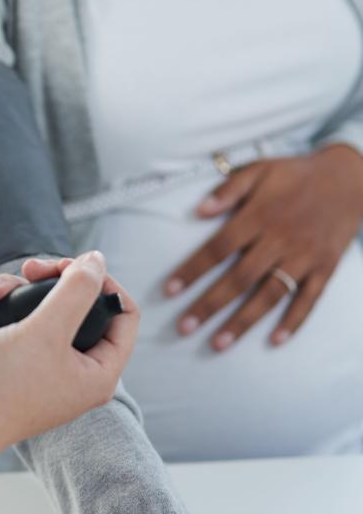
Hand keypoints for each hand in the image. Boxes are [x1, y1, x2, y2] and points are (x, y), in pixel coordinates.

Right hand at [0, 252, 138, 513]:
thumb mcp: (45, 331)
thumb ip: (76, 291)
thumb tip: (96, 260)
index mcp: (96, 372)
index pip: (122, 315)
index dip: (102, 283)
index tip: (70, 267)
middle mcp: (71, 370)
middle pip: (76, 305)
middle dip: (46, 281)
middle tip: (28, 271)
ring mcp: (37, 367)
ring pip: (34, 309)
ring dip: (8, 294)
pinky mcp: (6, 362)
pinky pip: (6, 323)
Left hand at [165, 144, 362, 350]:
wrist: (350, 178)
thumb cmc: (294, 174)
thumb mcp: (259, 170)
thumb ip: (228, 190)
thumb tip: (198, 210)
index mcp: (259, 216)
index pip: (219, 248)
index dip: (193, 270)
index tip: (169, 290)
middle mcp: (281, 240)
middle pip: (240, 278)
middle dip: (210, 305)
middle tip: (184, 328)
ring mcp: (305, 257)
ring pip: (270, 295)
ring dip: (243, 321)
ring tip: (217, 344)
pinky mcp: (326, 267)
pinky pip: (309, 299)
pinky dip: (294, 321)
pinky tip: (274, 341)